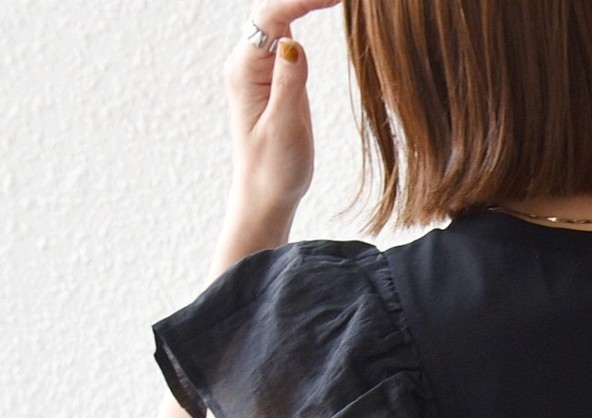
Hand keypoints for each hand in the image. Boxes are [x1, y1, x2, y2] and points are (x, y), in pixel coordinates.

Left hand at [223, 1, 341, 215]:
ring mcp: (261, 68)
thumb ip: (288, 83)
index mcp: (244, 71)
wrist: (266, 196)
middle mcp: (248, 63)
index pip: (271, 17)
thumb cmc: (274, 170)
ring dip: (302, 2)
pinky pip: (286, 34)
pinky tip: (318, 4)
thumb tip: (292, 40)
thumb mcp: (284, 128)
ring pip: (279, 18)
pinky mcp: (275, 77)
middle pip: (272, 9)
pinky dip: (302, 14)